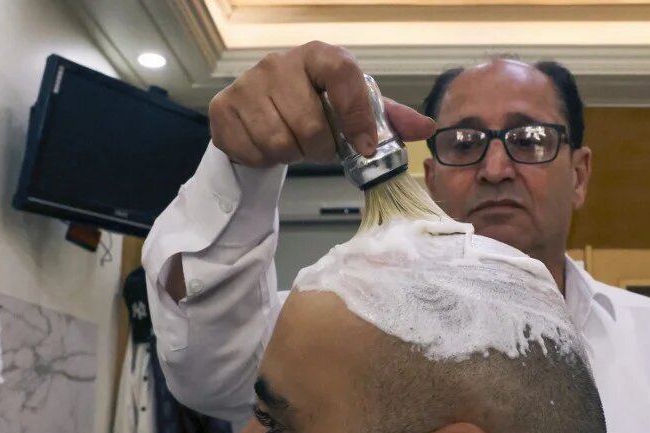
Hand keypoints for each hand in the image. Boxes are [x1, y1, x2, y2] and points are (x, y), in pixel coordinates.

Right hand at [208, 41, 434, 167]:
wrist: (264, 103)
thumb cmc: (317, 103)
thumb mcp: (355, 106)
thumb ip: (389, 118)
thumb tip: (426, 128)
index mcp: (318, 55)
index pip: (343, 75)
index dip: (356, 115)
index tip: (365, 146)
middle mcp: (279, 63)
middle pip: (309, 124)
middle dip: (320, 149)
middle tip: (319, 148)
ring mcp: (247, 84)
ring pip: (279, 142)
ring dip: (293, 156)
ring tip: (295, 145)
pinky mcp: (223, 108)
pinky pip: (251, 151)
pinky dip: (265, 161)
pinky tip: (269, 147)